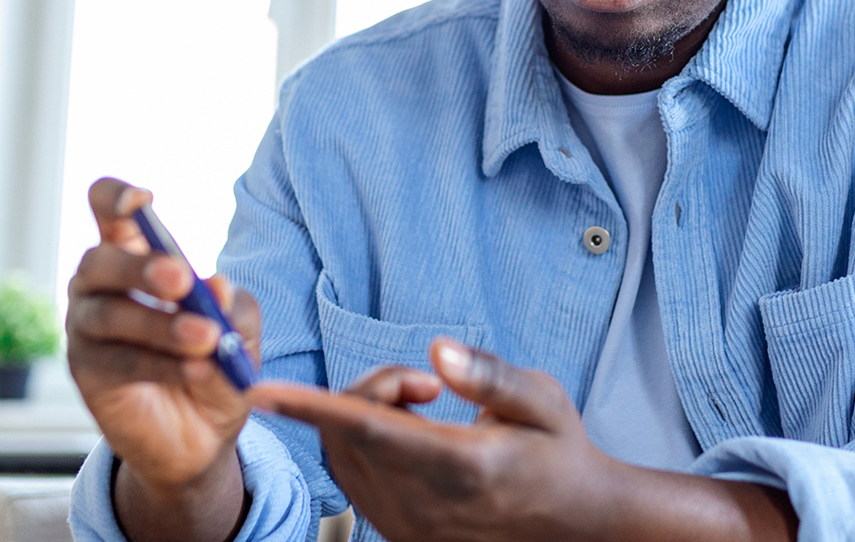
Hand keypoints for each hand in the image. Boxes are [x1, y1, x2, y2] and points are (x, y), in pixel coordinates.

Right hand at [66, 178, 260, 541]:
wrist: (206, 430)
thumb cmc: (219, 357)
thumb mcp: (240, 326)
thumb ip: (233, 305)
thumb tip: (218, 286)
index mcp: (137, 254)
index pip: (108, 209)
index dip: (117, 197)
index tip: (143, 200)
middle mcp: (102, 284)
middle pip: (100, 260)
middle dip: (141, 268)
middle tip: (183, 281)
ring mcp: (88, 327)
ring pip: (110, 314)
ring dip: (161, 325)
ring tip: (206, 337)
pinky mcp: (88, 372)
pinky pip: (118, 360)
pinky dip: (160, 362)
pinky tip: (195, 368)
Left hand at [253, 339, 615, 541]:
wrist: (572, 519)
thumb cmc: (558, 449)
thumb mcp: (543, 400)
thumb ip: (490, 375)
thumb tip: (438, 351)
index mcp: (462, 467)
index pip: (369, 430)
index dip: (312, 407)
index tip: (263, 390)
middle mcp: (426, 505)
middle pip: (351, 433)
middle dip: (368, 388)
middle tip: (425, 383)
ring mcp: (410, 526)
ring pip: (343, 458)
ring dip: (360, 414)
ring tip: (421, 404)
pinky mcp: (403, 533)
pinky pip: (352, 479)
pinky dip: (358, 441)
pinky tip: (404, 431)